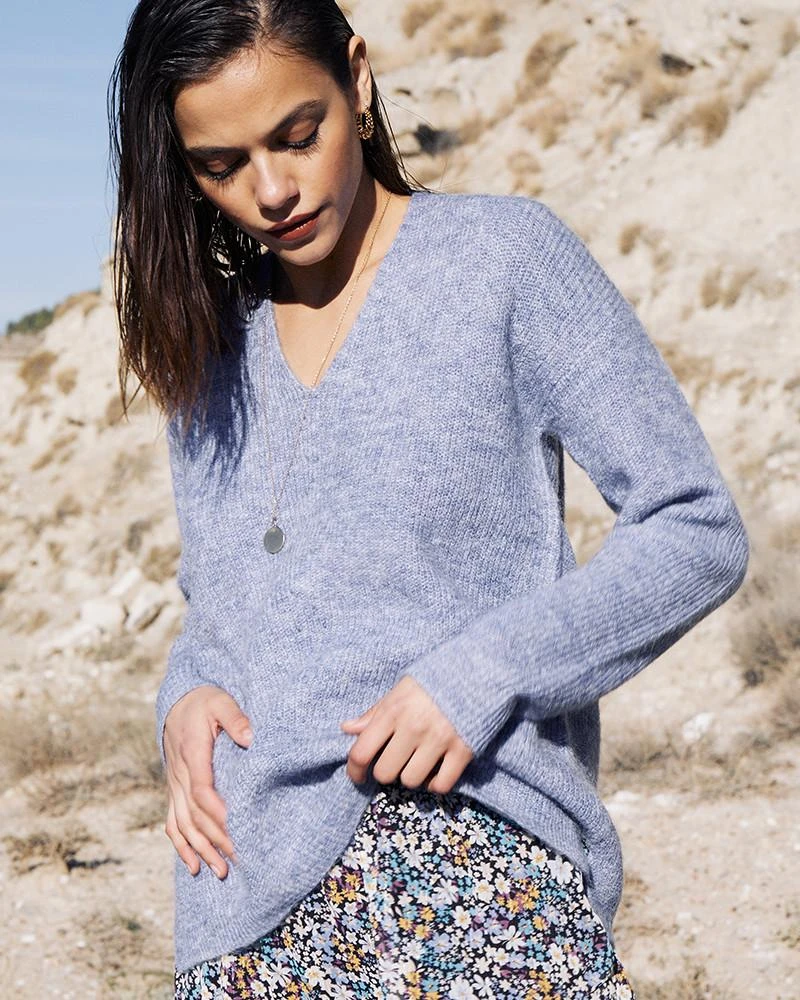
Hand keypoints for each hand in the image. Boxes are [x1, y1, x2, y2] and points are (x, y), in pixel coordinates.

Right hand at [162, 685, 252, 879]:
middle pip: (195, 814)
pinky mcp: (175, 791)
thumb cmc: (205, 702)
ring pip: (183, 824)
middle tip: (239, 860)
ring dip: (201, 849)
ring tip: (221, 872)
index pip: (202, 790)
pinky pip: (173, 823)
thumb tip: (251, 737)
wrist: (179, 702)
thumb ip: (235, 718)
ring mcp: (175, 785)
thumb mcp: (221, 701)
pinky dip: (181, 846)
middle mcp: (179, 774)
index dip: (218, 812)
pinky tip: (193, 866)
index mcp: (191, 753)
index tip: (237, 829)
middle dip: (216, 839)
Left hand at [339, 675, 473, 793]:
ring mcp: (439, 740)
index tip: (358, 776)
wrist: (477, 670)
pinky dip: (436, 784)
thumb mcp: (400, 690)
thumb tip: (347, 728)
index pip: (361, 752)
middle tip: (395, 762)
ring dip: (412, 776)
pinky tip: (436, 772)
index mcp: (393, 711)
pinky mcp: (463, 750)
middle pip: (385, 773)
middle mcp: (413, 727)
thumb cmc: (433, 681)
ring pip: (411, 781)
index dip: (354, 771)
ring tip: (417, 763)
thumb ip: (375, 712)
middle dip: (387, 771)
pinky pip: (441, 784)